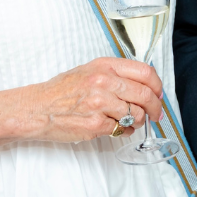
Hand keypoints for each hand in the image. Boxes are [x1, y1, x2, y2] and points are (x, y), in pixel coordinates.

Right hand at [21, 57, 162, 143]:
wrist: (36, 108)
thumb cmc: (61, 90)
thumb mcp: (89, 70)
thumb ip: (115, 74)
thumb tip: (144, 84)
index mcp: (105, 66)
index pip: (145, 72)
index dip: (157, 85)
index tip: (159, 94)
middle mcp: (104, 82)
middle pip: (144, 95)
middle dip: (155, 107)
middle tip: (156, 114)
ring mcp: (100, 104)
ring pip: (135, 114)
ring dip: (137, 121)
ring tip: (129, 121)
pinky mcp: (95, 124)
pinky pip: (121, 129)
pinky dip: (124, 131)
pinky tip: (116, 128)